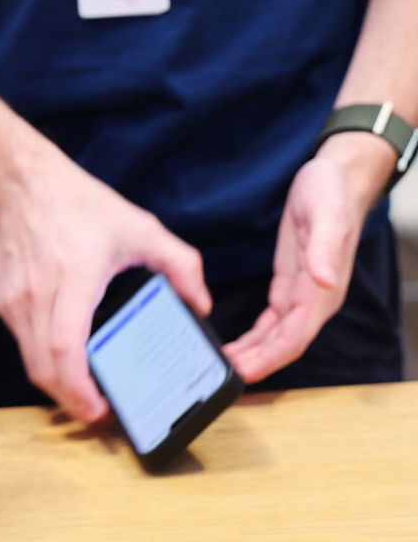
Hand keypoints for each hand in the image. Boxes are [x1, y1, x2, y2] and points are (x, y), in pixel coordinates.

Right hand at [0, 146, 210, 421]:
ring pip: (31, 363)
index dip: (78, 387)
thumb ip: (181, 264)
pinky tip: (70, 361)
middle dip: (72, 401)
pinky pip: (25, 346)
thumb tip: (200, 304)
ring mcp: (16, 300)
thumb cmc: (76, 203)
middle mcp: (38, 294)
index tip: (100, 408)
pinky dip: (46, 363)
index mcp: (74, 276)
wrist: (22, 184)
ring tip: (90, 393)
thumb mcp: (140, 226)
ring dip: (58, 386)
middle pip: (43, 369)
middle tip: (103, 411)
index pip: (64, 347)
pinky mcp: (6, 303)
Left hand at [225, 133, 394, 381]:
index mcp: (322, 290)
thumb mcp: (325, 214)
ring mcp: (302, 294)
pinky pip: (272, 321)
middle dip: (255, 364)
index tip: (244, 373)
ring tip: (222, 368)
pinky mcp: (290, 284)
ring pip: (276, 337)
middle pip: (284, 344)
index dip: (270, 358)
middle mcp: (314, 299)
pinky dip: (255, 337)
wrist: (336, 178)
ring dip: (252, 355)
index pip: (295, 336)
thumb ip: (324, 249)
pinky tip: (235, 347)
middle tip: (221, 378)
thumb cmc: (331, 194)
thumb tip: (324, 281)